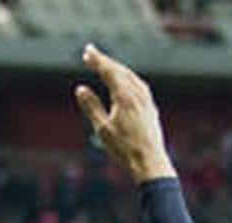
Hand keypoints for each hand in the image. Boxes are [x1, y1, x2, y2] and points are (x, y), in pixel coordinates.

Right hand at [74, 44, 175, 184]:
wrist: (149, 161)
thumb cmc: (124, 148)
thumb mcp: (102, 129)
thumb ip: (92, 107)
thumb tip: (81, 89)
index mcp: (124, 95)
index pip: (109, 70)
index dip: (97, 60)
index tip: (87, 51)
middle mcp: (138, 92)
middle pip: (120, 69)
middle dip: (105, 61)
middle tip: (92, 54)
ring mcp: (146, 98)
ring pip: (130, 76)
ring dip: (117, 68)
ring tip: (106, 65)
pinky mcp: (150, 106)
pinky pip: (138, 84)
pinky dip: (127, 78)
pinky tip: (126, 82)